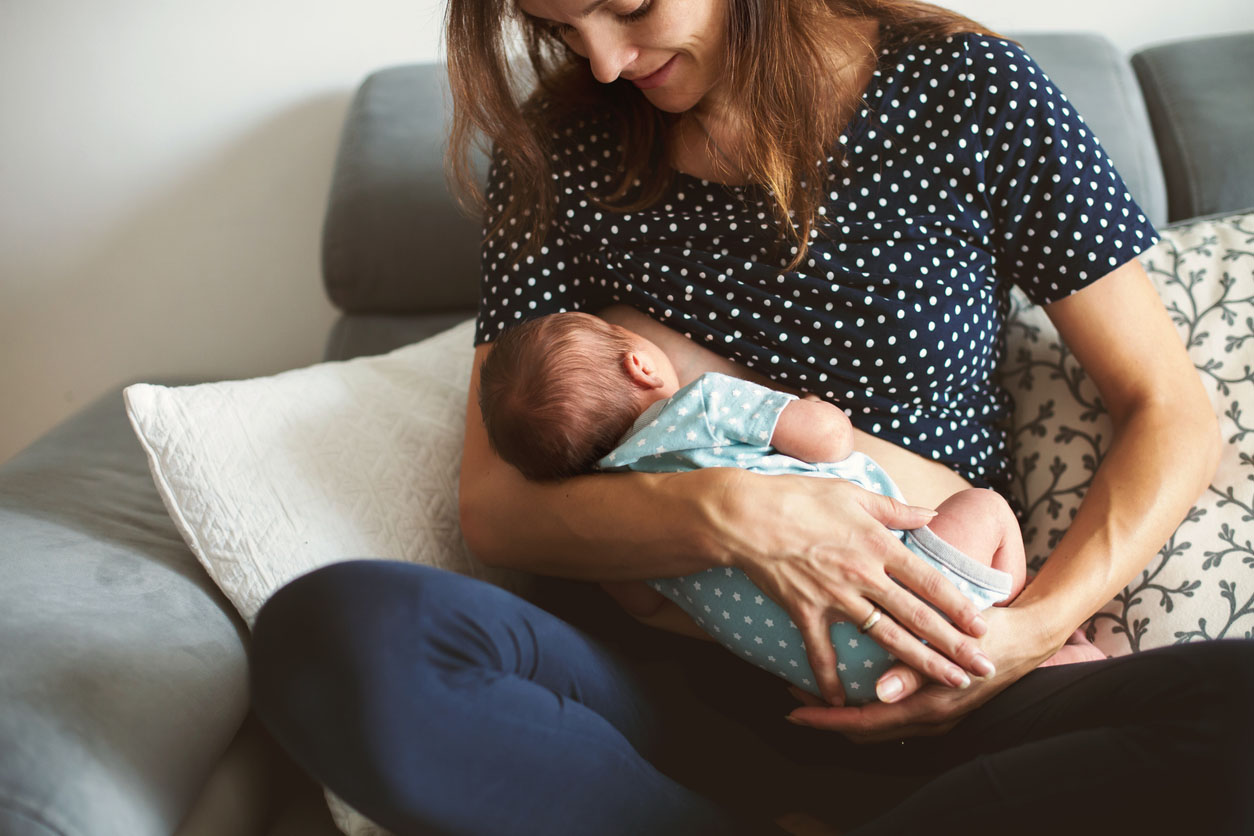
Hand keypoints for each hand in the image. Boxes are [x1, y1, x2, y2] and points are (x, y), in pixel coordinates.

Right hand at [711, 471, 996, 705]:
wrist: (747, 515)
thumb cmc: (798, 496)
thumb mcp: (852, 492)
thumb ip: (895, 508)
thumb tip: (929, 514)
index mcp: (878, 544)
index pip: (929, 581)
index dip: (959, 605)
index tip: (983, 626)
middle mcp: (863, 575)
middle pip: (917, 616)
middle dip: (954, 645)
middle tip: (981, 668)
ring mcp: (834, 597)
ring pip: (885, 637)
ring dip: (918, 663)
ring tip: (946, 682)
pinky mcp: (804, 610)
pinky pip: (820, 651)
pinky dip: (829, 678)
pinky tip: (842, 701)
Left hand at [785, 605, 1055, 739]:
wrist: (1030, 637)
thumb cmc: (988, 634)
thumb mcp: (951, 646)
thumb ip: (913, 671)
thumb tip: (878, 692)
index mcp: (928, 707)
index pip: (862, 723)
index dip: (824, 718)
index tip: (792, 709)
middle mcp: (929, 720)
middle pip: (863, 730)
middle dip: (825, 716)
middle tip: (791, 693)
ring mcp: (934, 717)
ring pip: (875, 725)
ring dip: (842, 710)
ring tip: (811, 688)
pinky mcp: (937, 705)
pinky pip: (890, 715)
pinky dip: (864, 705)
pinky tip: (850, 682)